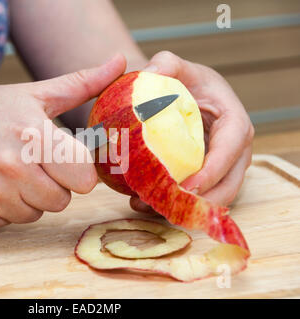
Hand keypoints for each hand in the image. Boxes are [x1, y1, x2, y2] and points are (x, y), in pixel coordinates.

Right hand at [0, 54, 125, 227]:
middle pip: (62, 201)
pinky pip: (9, 223)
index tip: (63, 159)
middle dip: (53, 185)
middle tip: (31, 164)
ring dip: (28, 198)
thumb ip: (81, 84)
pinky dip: (5, 209)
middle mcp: (13, 168)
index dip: (76, 169)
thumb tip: (120, 63)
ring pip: (36, 214)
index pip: (85, 179)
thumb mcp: (32, 94)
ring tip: (8, 173)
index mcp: (34, 136)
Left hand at [130, 51, 253, 212]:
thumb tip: (151, 74)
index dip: (213, 170)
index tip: (189, 186)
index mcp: (234, 122)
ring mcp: (222, 167)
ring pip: (212, 198)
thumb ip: (165, 63)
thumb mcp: (176, 66)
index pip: (231, 149)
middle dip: (200, 201)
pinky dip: (173, 205)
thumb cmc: (184, 81)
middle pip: (228, 184)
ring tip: (143, 206)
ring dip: (182, 209)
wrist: (182, 95)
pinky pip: (196, 198)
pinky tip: (141, 204)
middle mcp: (235, 150)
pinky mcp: (207, 178)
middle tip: (163, 206)